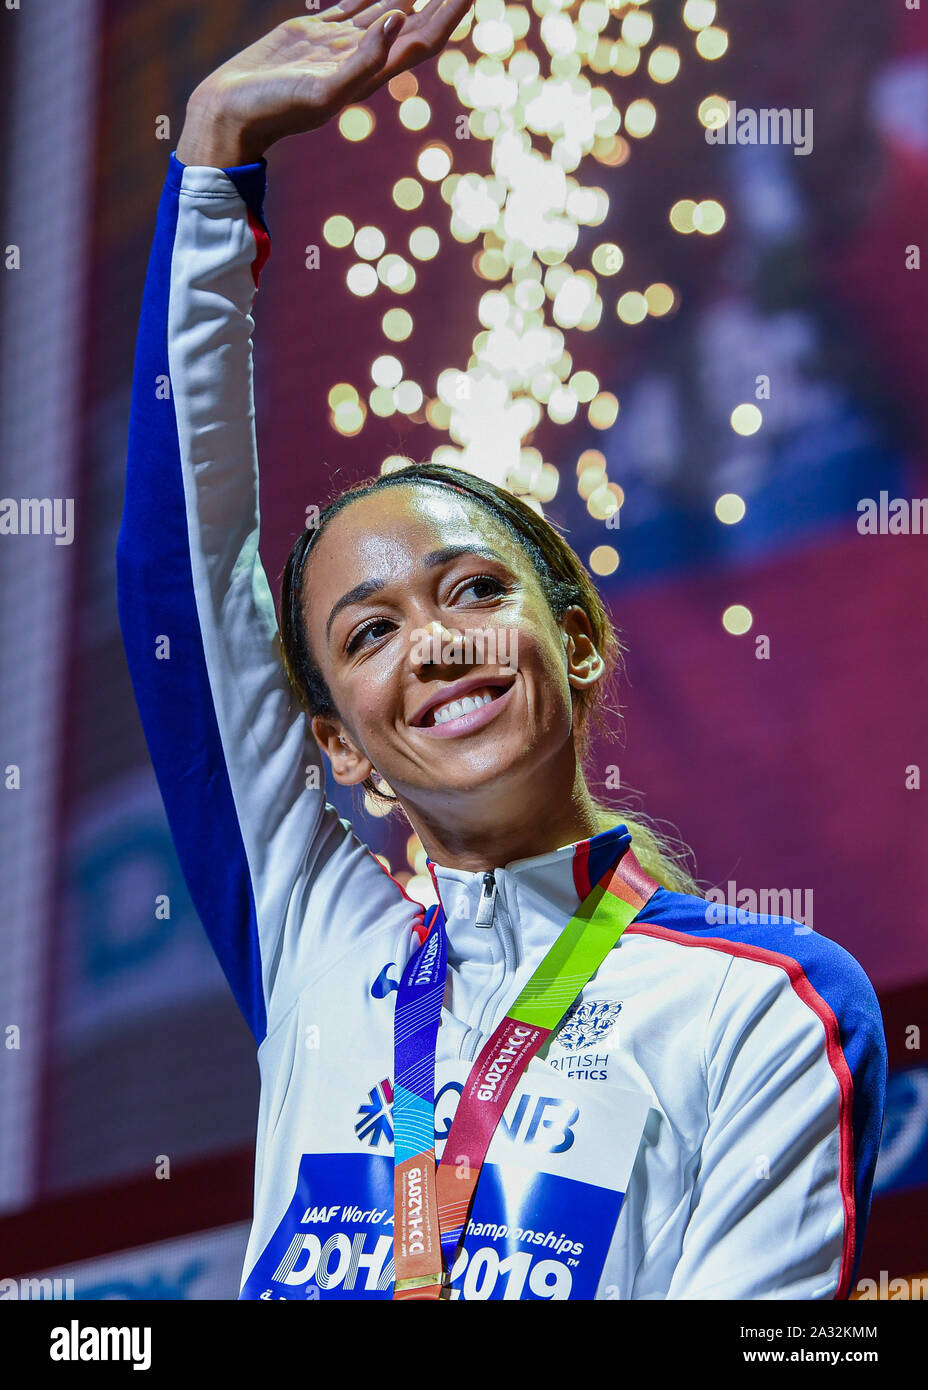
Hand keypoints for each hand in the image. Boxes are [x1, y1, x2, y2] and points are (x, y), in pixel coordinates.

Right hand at [177, 0, 473, 164]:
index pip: (424, 39)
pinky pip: (352, 4)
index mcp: (372, 74)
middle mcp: (362, 58)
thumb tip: (398, 19)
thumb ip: (363, 61)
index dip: (450, 15)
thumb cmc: (274, 110)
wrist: (232, 113)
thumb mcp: (322, 90)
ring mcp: (337, 44)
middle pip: (413, 23)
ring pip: (385, 8)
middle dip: (439, 0)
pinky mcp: (312, 34)